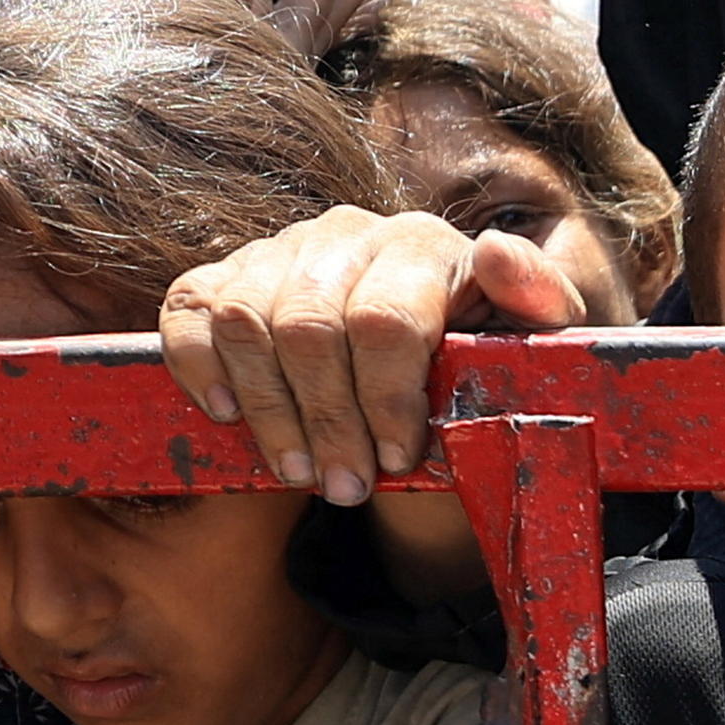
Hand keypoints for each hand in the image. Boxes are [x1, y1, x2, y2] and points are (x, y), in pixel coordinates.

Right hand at [161, 207, 583, 503]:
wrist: (432, 359)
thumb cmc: (487, 357)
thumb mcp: (534, 339)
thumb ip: (535, 298)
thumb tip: (497, 252)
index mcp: (421, 246)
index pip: (383, 318)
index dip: (385, 400)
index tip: (397, 460)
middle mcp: (346, 235)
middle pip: (308, 327)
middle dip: (326, 422)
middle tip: (346, 489)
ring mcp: (281, 250)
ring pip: (244, 321)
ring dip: (268, 411)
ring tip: (300, 474)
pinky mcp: (228, 273)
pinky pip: (188, 309)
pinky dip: (198, 365)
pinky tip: (226, 417)